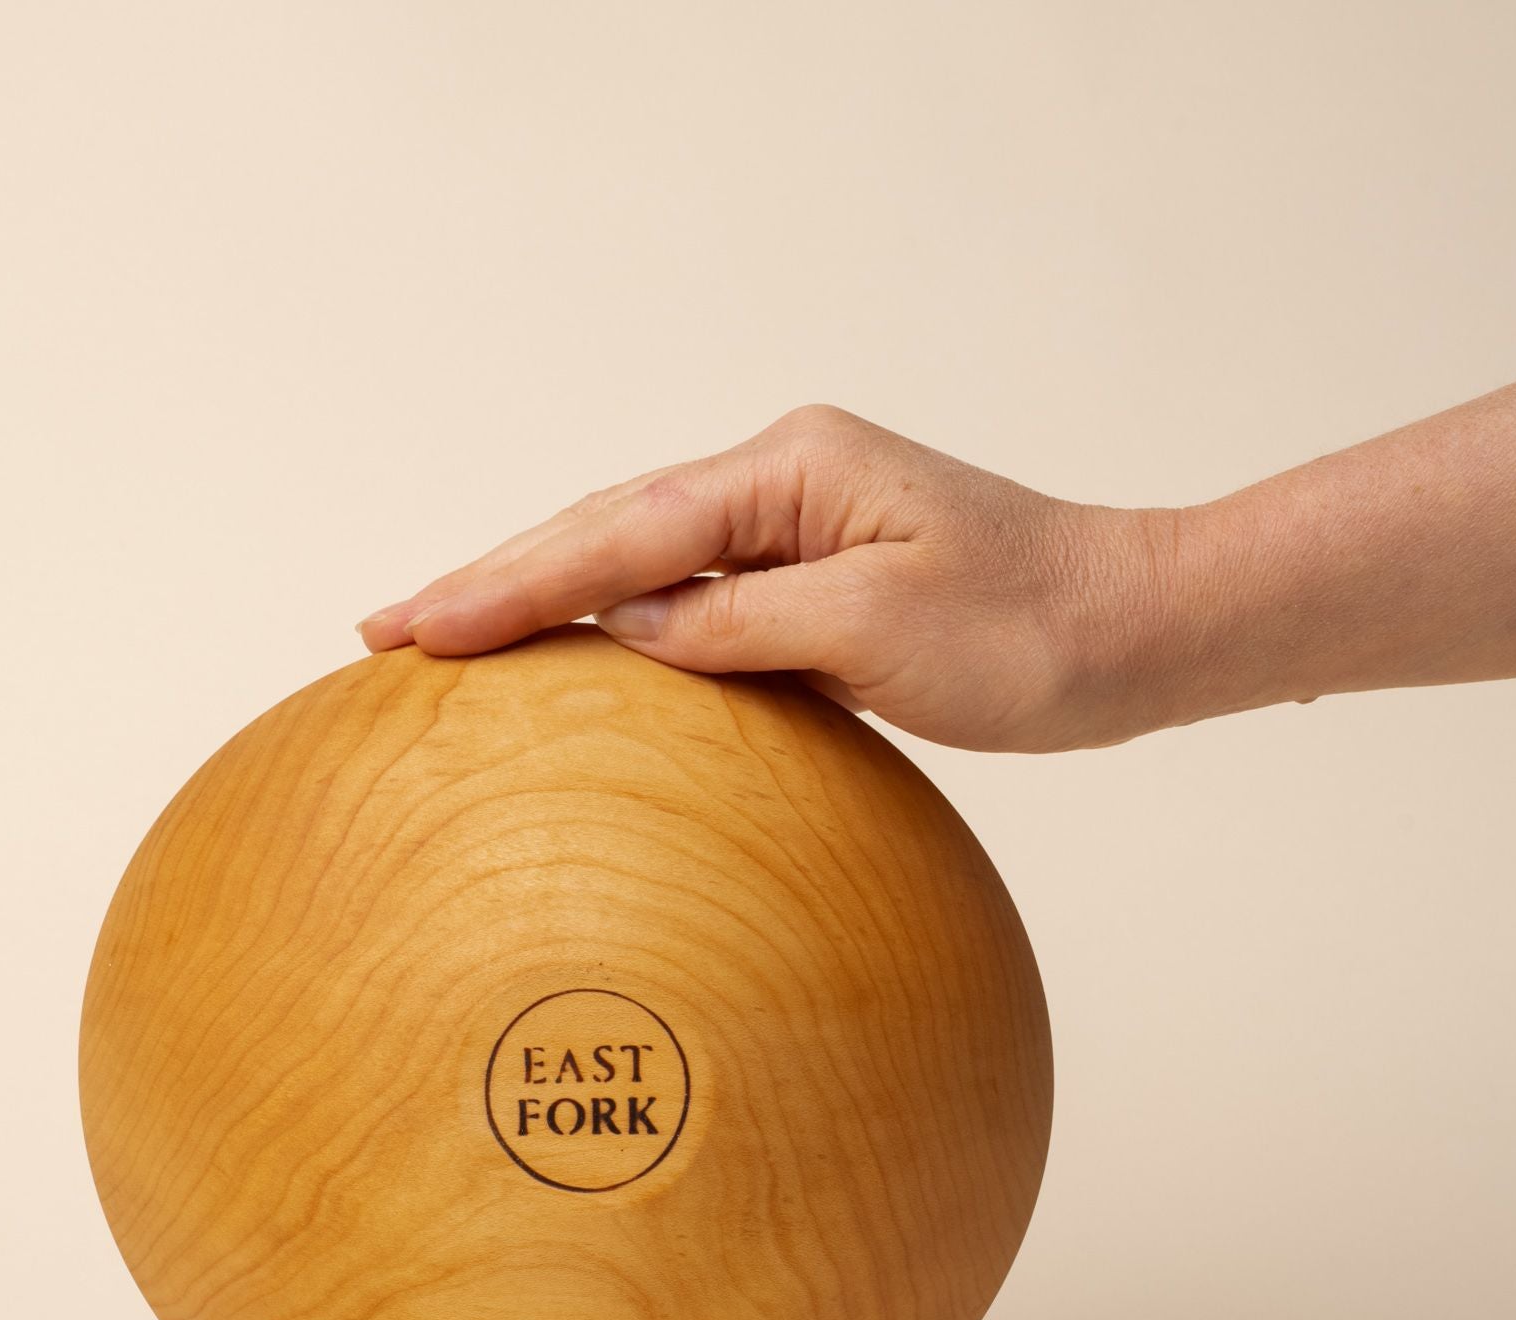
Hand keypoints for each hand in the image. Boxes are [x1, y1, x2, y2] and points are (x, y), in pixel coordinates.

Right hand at [355, 404, 1182, 751]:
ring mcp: (790, 526)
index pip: (619, 536)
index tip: (415, 627)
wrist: (1132, 631)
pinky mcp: (806, 576)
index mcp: (789, 472)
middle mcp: (778, 482)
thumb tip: (627, 624)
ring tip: (440, 633)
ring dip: (536, 594)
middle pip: (603, 528)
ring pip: (631, 556)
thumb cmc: (1032, 631)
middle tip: (383, 628)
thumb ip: (743, 620)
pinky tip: (566, 650)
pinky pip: (680, 596)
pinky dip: (607, 620)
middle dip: (491, 578)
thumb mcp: (882, 627)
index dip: (510, 584)